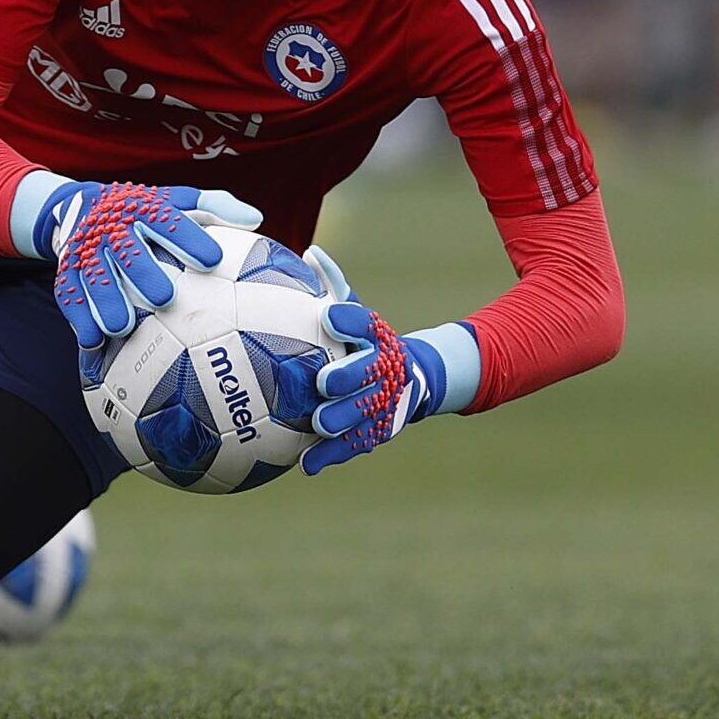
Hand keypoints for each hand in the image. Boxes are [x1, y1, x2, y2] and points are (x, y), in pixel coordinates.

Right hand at [27, 180, 261, 350]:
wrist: (81, 206)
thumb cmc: (145, 213)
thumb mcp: (175, 202)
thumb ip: (215, 207)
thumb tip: (256, 219)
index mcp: (145, 209)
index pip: (169, 221)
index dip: (190, 239)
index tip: (212, 260)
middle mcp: (114, 228)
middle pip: (128, 251)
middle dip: (143, 273)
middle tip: (163, 299)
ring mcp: (87, 251)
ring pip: (95, 277)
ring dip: (106, 302)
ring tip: (121, 327)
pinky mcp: (68, 272)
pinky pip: (70, 295)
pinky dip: (80, 318)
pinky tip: (92, 341)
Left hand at [301, 302, 453, 474]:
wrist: (411, 379)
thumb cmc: (365, 342)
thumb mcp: (357, 314)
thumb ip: (334, 286)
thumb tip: (311, 253)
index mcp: (377, 337)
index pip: (366, 325)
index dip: (350, 321)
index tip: (328, 317)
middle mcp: (386, 369)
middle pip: (370, 372)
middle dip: (349, 376)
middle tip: (324, 381)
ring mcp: (386, 402)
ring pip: (365, 412)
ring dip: (343, 418)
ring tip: (320, 424)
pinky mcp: (378, 430)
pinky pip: (355, 444)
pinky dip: (332, 455)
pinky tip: (307, 464)